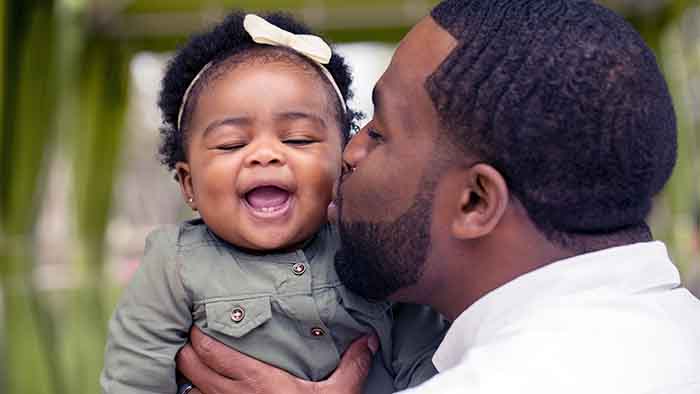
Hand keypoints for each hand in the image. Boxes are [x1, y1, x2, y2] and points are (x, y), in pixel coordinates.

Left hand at [176, 327, 377, 393]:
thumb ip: (352, 365)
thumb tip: (368, 340)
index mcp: (255, 379)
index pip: (210, 349)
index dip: (197, 332)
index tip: (201, 318)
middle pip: (188, 363)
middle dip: (187, 346)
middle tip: (194, 333)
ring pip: (187, 385)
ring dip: (188, 371)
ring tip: (196, 359)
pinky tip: (204, 388)